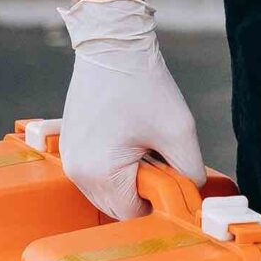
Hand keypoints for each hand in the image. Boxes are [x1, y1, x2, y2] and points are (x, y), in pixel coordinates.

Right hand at [58, 0, 204, 220]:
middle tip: (159, 160)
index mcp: (100, 173)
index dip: (157, 202)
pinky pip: (95, 173)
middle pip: (116, 207)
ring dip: (128, 180)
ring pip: (106, 192)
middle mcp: (77, 172)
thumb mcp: (179, 130)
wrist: (111, 46)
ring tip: (143, 147)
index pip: (132, 214)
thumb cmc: (142, 83)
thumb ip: (190, 171)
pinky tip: (129, 141)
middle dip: (142, 192)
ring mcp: (69, 159)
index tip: (170, 177)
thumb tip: (190, 193)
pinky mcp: (69, 146)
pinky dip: (114, 167)